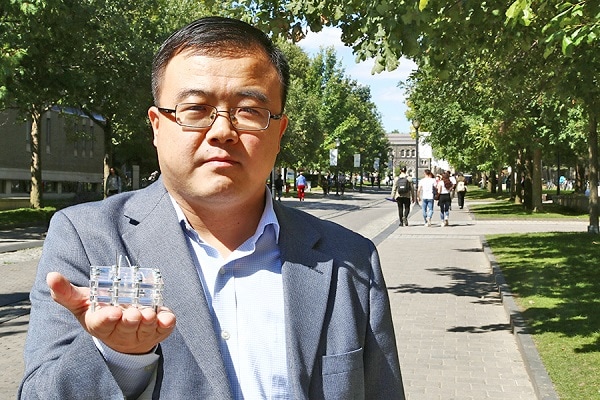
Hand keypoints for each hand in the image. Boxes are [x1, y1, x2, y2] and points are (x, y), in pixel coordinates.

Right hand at [47, 272, 175, 353]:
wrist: (123, 330)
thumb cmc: (100, 311)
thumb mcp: (81, 302)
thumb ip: (66, 291)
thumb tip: (51, 275)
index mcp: (100, 325)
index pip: (102, 324)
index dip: (107, 319)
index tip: (113, 312)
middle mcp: (120, 332)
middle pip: (126, 328)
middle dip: (130, 321)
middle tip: (135, 313)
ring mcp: (140, 333)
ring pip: (144, 330)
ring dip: (148, 322)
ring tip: (150, 313)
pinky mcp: (157, 331)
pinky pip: (163, 330)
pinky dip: (166, 324)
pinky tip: (169, 318)